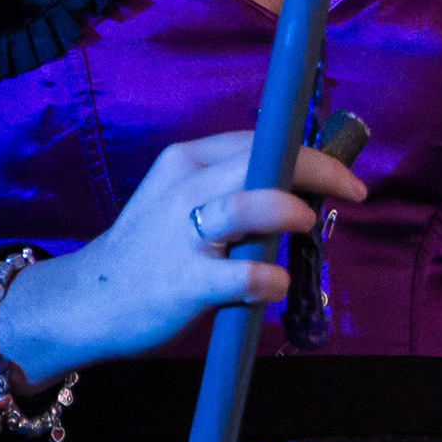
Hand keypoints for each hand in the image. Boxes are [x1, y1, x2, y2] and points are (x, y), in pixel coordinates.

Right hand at [0, 130, 365, 390]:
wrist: (89, 299)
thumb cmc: (149, 250)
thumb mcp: (180, 199)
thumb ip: (230, 188)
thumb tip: (299, 189)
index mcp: (187, 161)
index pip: (258, 142)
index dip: (309, 154)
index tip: (346, 175)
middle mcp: (184, 187)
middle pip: (262, 161)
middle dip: (317, 171)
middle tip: (353, 192)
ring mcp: (182, 234)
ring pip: (247, 204)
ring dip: (289, 211)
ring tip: (308, 225)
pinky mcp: (183, 281)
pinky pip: (239, 275)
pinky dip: (268, 279)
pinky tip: (275, 286)